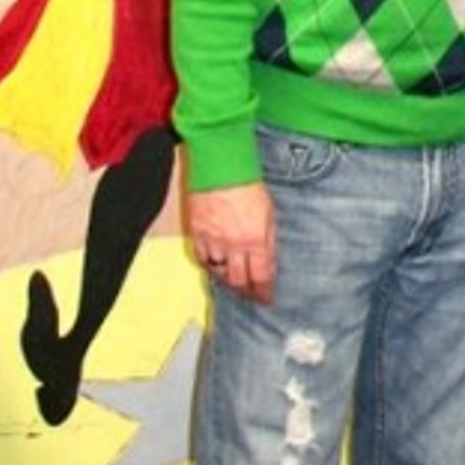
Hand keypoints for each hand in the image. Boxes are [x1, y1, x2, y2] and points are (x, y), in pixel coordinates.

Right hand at [188, 183, 276, 303]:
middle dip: (245, 291)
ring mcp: (212, 239)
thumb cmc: (248, 185)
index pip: (261, 276)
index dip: (264, 292)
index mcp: (255, 239)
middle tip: (250, 295)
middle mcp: (233, 244)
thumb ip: (268, 239)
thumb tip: (268, 261)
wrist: (220, 165)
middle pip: (238, 280)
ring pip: (218, 272)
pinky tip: (215, 265)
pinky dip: (209, 265)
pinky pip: (202, 258)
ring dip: (227, 279)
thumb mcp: (269, 213)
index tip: (266, 298)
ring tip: (233, 280)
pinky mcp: (196, 232)